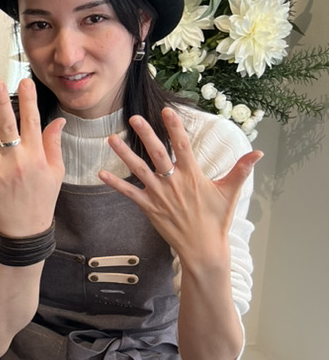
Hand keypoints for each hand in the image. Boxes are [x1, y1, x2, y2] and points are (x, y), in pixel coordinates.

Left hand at [0, 77, 64, 237]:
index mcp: (35, 156)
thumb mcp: (56, 171)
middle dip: (1, 104)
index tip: (26, 81)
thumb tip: (58, 120)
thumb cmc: (42, 198)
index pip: (33, 122)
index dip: (29, 101)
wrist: (26, 230)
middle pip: (7, 127)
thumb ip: (54, 144)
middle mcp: (15, 160)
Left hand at [99, 107, 261, 265]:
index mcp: (193, 175)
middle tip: (134, 118)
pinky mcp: (149, 208)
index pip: (183, 146)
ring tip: (111, 139)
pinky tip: (100, 174)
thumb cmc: (216, 219)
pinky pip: (129, 193)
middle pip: (157, 153)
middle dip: (146, 134)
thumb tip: (258, 152)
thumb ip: (241, 169)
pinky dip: (115, 184)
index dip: (175, 127)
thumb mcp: (230, 192)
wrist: (203, 249)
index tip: (167, 111)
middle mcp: (174, 182)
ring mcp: (160, 195)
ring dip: (124, 154)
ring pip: (139, 170)